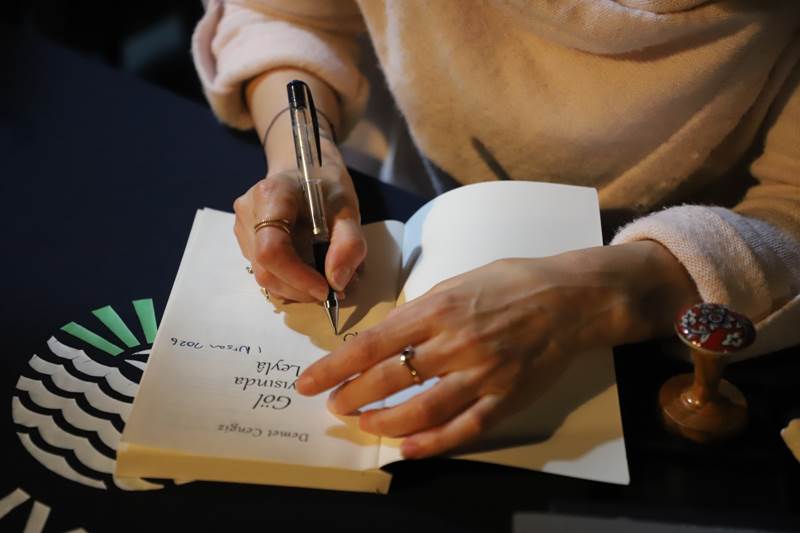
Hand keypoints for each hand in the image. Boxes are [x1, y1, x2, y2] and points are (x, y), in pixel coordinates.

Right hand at [233, 144, 365, 302]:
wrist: (304, 168)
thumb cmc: (326, 186)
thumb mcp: (348, 210)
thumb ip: (348, 244)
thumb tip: (336, 282)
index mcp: (271, 196)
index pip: (272, 249)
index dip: (298, 277)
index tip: (326, 288)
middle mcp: (248, 212)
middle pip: (266, 269)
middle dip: (301, 288)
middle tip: (333, 289)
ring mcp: (242, 227)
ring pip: (264, 275)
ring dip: (297, 288)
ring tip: (325, 278)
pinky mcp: (245, 240)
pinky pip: (265, 271)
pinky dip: (290, 281)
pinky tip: (309, 272)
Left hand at [297, 241, 698, 457]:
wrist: (569, 299)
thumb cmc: (510, 283)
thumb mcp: (456, 281)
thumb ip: (420, 311)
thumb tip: (386, 338)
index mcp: (438, 308)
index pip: (371, 344)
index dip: (334, 368)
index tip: (309, 383)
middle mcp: (455, 343)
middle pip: (388, 379)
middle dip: (352, 396)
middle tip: (334, 406)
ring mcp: (481, 374)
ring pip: (421, 410)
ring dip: (384, 422)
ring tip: (364, 424)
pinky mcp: (505, 398)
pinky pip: (463, 428)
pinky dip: (431, 443)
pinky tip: (407, 448)